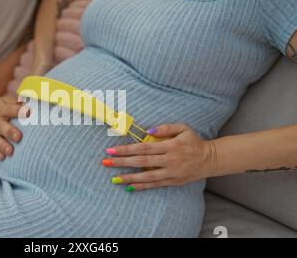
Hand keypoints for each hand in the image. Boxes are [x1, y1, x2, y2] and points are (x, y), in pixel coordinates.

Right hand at [0, 97, 24, 159]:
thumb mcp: (3, 100)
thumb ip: (16, 101)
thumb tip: (30, 100)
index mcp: (0, 109)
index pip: (10, 109)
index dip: (19, 111)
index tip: (28, 113)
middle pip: (2, 127)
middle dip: (10, 132)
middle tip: (18, 137)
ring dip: (2, 146)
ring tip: (10, 151)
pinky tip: (2, 157)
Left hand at [102, 124, 217, 190]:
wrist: (210, 159)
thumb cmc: (193, 141)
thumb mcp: (183, 128)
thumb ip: (165, 128)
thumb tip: (147, 129)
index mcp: (170, 146)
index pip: (144, 148)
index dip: (127, 149)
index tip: (112, 149)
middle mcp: (169, 160)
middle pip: (142, 162)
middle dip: (122, 162)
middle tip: (106, 162)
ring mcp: (171, 173)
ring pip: (147, 177)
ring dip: (129, 177)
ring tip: (113, 179)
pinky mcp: (173, 182)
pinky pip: (155, 185)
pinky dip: (141, 187)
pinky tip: (129, 187)